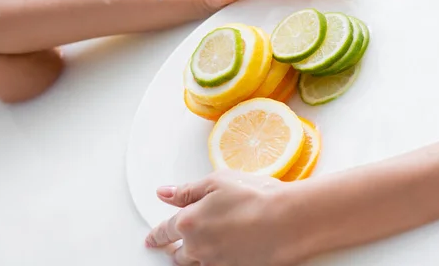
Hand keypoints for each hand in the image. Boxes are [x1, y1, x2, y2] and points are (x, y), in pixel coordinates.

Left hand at [145, 170, 314, 265]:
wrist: (288, 220)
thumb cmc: (256, 196)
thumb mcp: (217, 181)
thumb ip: (187, 190)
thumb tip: (165, 193)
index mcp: (189, 221)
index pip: (165, 231)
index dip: (156, 235)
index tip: (151, 239)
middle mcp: (199, 246)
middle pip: (177, 254)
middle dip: (173, 249)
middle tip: (171, 246)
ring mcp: (217, 262)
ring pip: (194, 265)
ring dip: (190, 258)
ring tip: (194, 251)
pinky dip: (210, 263)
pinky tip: (217, 256)